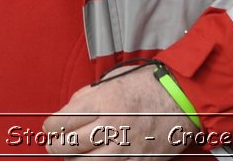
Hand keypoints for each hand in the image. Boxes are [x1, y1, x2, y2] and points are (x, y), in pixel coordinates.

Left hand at [41, 69, 191, 157]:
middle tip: (56, 144)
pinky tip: (96, 158)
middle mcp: (111, 125)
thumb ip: (86, 96)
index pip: (59, 123)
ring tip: (75, 154)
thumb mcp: (111, 80)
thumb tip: (66, 113)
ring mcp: (124, 147)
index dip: (50, 128)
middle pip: (68, 146)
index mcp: (102, 102)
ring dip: (75, 160)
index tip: (51, 128)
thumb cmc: (146, 85)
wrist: (182, 98)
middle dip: (56, 146)